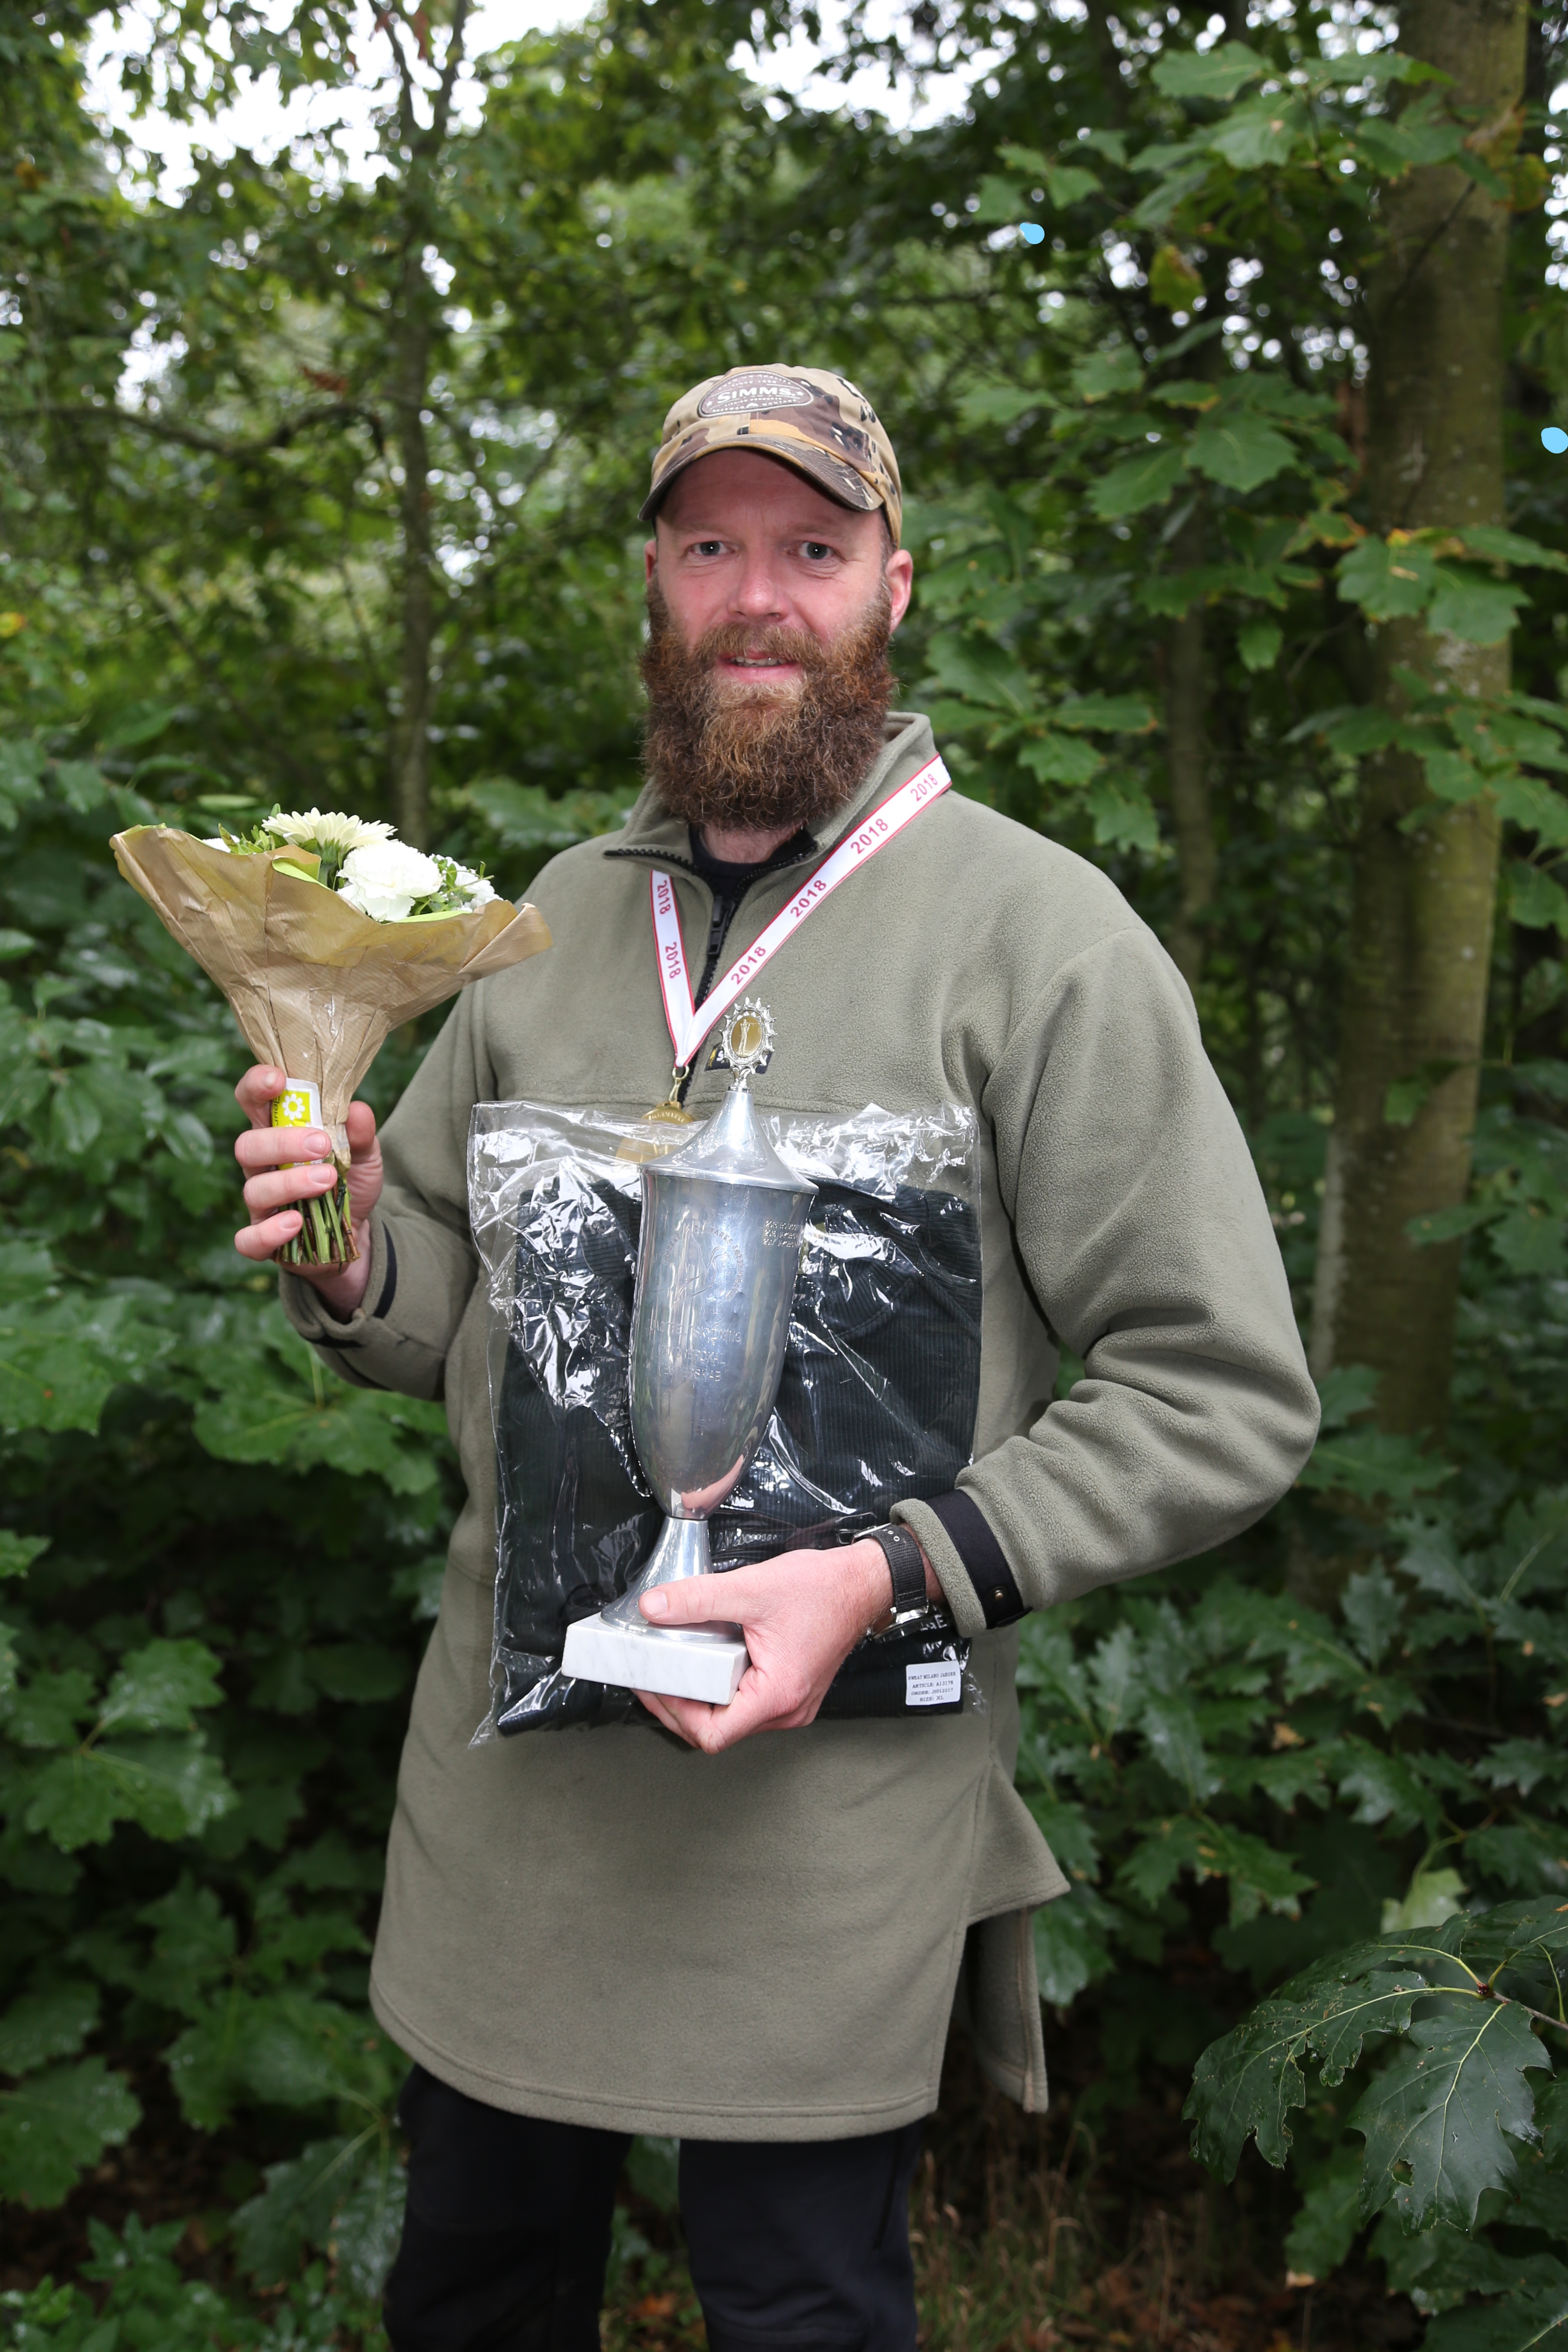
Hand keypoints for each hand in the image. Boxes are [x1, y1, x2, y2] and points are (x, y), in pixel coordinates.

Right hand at [232, 1065, 381, 1316]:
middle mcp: (262, 1167)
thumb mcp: (364, 1156)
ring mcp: (260, 1204)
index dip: (256, 1086)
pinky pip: (249, 1239)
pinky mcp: (263, 1240)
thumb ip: (360, 1134)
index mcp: (278, 1134)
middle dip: (281, 1142)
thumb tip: (357, 1110)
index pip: (253, 1102)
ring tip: (327, 1181)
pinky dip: (268, 1232)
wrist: (354, 1235)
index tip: (277, 1080)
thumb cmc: (347, 1185)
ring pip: (254, 1189)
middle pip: (247, 1145)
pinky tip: (295, 1223)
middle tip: (321, 1144)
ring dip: (290, 1183)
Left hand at [633, 1536, 906, 1753]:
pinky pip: (745, 1703)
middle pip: (717, 1730)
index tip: (654, 1684)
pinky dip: (720, 1688)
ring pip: (730, 1718)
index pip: (713, 1734)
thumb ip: (698, 1599)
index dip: (675, 1713)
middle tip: (652, 1676)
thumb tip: (654, 1608)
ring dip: (699, 1697)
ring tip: (673, 1668)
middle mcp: (786, 1710)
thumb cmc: (824, 1589)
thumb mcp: (752, 1588)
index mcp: (777, 1694)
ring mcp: (790, 1704)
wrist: (864, 1583)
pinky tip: (706, 1663)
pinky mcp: (790, 1692)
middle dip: (678, 1704)